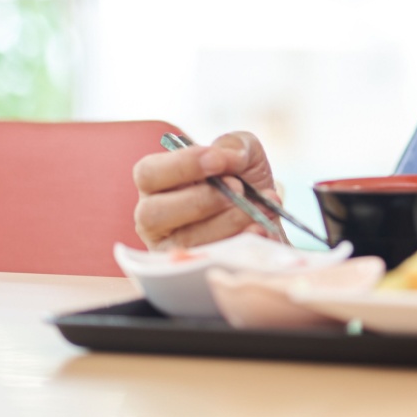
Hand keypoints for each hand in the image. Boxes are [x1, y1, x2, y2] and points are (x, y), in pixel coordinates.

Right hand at [132, 131, 284, 249]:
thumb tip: (229, 157)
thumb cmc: (245, 185)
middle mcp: (155, 218)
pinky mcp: (192, 272)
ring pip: (186, 240)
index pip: (148, 173)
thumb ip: (234, 145)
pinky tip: (260, 228)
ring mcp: (170, 249)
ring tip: (258, 208)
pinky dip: (239, 241)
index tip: (218, 160)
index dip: (181, 165)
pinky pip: (210, 261)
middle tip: (238, 188)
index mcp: (158, 184)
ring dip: (228, 221)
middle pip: (154, 213)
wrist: (268, 221)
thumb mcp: (243, 154)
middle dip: (202, 200)